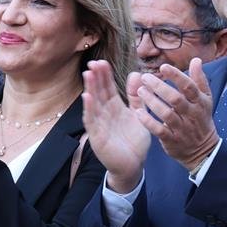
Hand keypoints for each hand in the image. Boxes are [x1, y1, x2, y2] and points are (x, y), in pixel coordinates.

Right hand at [81, 60, 150, 193]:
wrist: (133, 165)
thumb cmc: (134, 141)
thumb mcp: (139, 114)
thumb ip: (136, 97)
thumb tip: (136, 74)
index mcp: (114, 107)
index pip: (107, 87)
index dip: (104, 75)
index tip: (102, 61)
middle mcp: (104, 114)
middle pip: (99, 92)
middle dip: (96, 78)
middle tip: (93, 63)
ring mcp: (99, 125)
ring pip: (93, 104)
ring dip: (90, 89)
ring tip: (88, 74)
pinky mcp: (98, 137)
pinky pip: (92, 121)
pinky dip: (89, 109)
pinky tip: (87, 98)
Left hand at [133, 60, 218, 171]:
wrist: (203, 150)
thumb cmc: (200, 119)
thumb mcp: (204, 100)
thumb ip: (199, 80)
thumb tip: (196, 60)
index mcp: (199, 102)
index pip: (189, 87)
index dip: (176, 76)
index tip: (163, 67)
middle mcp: (191, 114)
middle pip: (176, 99)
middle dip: (160, 87)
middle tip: (145, 78)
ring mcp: (182, 128)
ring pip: (167, 114)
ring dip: (152, 102)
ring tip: (140, 91)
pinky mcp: (173, 140)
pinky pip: (160, 131)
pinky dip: (149, 122)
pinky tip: (138, 112)